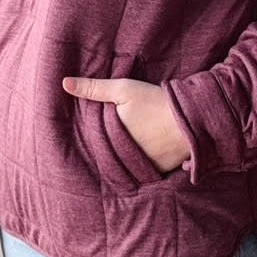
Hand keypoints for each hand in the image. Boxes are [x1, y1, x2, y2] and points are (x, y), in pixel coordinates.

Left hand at [62, 75, 189, 173]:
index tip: (98, 130)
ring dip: (123, 158)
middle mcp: (122, 157)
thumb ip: (94, 88)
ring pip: (125, 163)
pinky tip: (144, 154)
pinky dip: (141, 164)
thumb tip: (64, 84)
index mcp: (111, 138)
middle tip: (120, 137)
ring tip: (130, 147)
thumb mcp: (124, 89)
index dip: (96, 134)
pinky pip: (143, 170)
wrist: (191, 119)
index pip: (95, 140)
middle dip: (109, 147)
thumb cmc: (155, 101)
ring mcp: (139, 167)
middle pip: (110, 153)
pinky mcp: (156, 172)